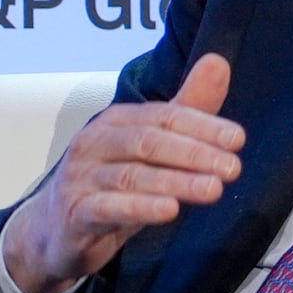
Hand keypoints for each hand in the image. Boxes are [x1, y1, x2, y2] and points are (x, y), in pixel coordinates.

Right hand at [0, 54, 247, 292]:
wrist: (56, 231)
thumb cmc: (109, 185)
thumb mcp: (150, 148)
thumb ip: (186, 109)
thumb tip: (217, 61)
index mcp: (115, 122)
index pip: (162, 116)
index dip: (201, 125)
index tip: (237, 139)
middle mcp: (94, 144)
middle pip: (147, 142)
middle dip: (193, 153)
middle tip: (232, 168)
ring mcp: (81, 179)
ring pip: (131, 176)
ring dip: (175, 182)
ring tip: (213, 190)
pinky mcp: (75, 214)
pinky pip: (107, 208)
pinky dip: (140, 208)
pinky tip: (169, 211)